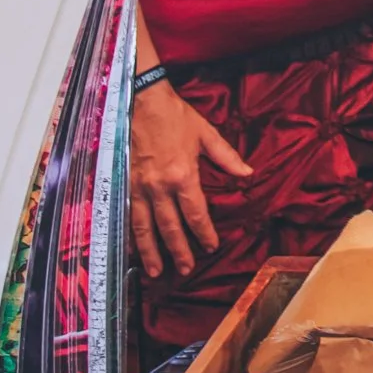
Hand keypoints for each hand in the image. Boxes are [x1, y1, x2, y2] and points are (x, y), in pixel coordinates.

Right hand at [127, 80, 252, 278]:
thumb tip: (248, 174)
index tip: (211, 246)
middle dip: (179, 251)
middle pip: (170, 227)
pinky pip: (127, 215)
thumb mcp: (206, 134)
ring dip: (151, 252)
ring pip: (145, 227)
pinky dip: (130, 235)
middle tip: (185, 270)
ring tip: (156, 271)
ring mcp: (139, 187)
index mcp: (183, 175)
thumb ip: (227, 157)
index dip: (204, 233)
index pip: (195, 213)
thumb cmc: (175, 116)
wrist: (142, 100)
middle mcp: (160, 186)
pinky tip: (132, 249)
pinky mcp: (124, 183)